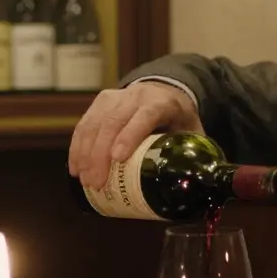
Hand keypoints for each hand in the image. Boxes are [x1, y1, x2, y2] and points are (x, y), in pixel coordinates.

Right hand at [69, 81, 203, 188]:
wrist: (165, 91)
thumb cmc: (179, 119)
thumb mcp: (192, 132)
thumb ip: (195, 155)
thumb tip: (201, 186)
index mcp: (161, 103)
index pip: (144, 117)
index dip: (129, 136)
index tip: (117, 159)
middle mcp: (136, 96)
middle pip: (113, 122)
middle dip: (100, 154)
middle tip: (96, 182)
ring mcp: (115, 97)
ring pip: (94, 123)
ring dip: (85, 153)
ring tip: (84, 180)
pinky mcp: (100, 103)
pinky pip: (84, 124)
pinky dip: (78, 147)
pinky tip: (75, 167)